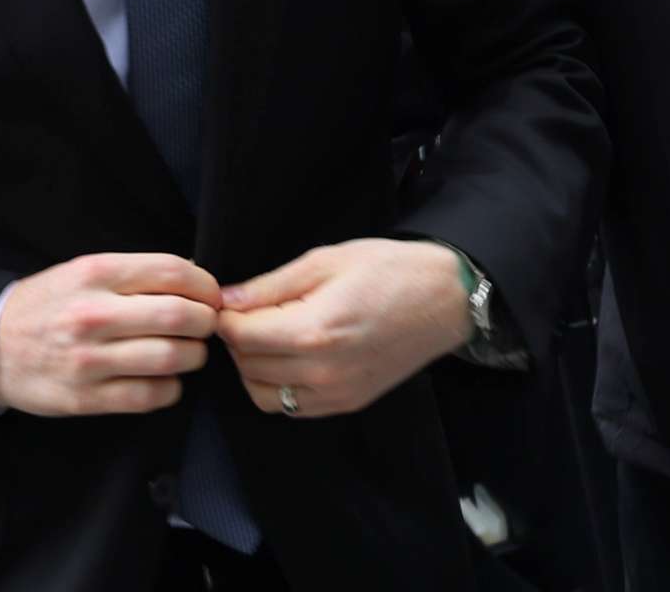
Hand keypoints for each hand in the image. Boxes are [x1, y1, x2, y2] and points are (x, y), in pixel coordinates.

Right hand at [0, 253, 220, 417]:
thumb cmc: (46, 305)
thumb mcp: (83, 271)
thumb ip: (135, 273)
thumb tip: (195, 276)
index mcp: (96, 273)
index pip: (173, 272)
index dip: (205, 285)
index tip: (211, 296)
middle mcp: (93, 314)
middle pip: (180, 316)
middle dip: (206, 322)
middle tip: (205, 326)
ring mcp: (88, 360)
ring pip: (171, 358)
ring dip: (193, 356)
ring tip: (188, 352)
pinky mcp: (84, 398)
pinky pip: (148, 395)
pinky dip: (170, 388)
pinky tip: (166, 379)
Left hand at [215, 239, 469, 418]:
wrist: (445, 298)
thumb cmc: (388, 269)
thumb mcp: (326, 260)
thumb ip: (271, 285)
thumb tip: (224, 300)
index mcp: (313, 331)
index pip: (241, 336)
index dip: (226, 317)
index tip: (231, 301)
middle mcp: (321, 372)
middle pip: (247, 366)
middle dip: (239, 340)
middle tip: (251, 314)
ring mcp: (336, 395)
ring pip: (263, 396)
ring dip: (254, 368)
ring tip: (269, 337)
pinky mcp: (348, 404)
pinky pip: (291, 408)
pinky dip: (278, 387)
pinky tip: (290, 358)